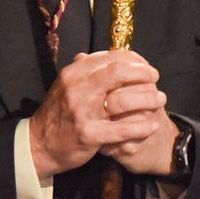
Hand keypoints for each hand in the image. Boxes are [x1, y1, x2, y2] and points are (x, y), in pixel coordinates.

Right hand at [28, 50, 165, 179]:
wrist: (39, 144)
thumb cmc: (57, 113)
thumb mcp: (65, 85)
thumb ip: (84, 70)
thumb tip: (104, 54)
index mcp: (74, 74)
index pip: (109, 58)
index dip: (132, 59)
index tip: (145, 65)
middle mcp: (78, 89)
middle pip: (117, 74)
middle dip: (142, 74)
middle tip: (155, 78)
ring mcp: (83, 113)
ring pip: (123, 101)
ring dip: (147, 99)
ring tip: (160, 99)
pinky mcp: (89, 135)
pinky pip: (121, 129)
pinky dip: (140, 127)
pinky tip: (152, 125)